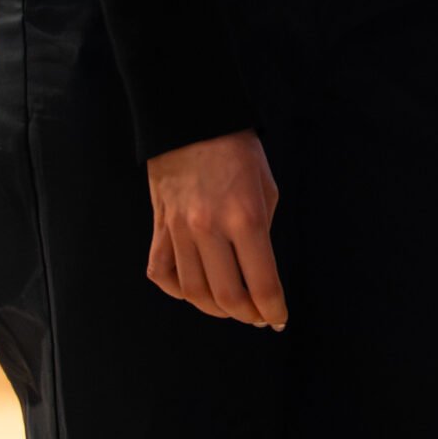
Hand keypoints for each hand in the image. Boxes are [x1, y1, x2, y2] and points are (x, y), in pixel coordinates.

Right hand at [146, 129, 286, 328]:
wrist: (192, 118)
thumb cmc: (239, 150)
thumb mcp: (266, 189)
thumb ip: (262, 232)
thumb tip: (259, 273)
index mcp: (246, 217)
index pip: (262, 283)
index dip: (274, 310)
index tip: (279, 319)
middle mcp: (210, 229)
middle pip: (227, 296)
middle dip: (248, 315)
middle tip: (258, 317)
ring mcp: (179, 230)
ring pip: (193, 292)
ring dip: (216, 308)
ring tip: (232, 307)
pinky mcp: (158, 226)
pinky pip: (162, 273)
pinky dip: (178, 291)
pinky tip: (195, 290)